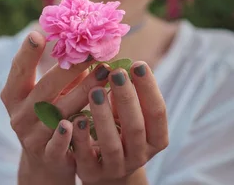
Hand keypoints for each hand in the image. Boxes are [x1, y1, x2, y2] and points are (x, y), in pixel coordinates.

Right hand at [0, 31, 111, 183]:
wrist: (47, 160)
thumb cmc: (50, 114)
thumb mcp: (49, 94)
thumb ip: (62, 72)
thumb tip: (86, 43)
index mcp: (14, 95)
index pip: (19, 70)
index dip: (27, 53)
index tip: (38, 34)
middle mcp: (19, 115)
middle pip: (45, 89)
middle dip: (69, 71)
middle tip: (93, 56)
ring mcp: (31, 137)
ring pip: (57, 114)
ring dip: (81, 95)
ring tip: (103, 79)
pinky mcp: (46, 156)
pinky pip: (56, 145)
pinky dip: (65, 135)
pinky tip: (76, 123)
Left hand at [71, 62, 168, 183]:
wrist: (105, 167)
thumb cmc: (119, 128)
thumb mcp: (129, 113)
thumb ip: (130, 93)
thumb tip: (123, 60)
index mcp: (156, 139)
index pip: (157, 113)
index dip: (149, 89)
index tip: (138, 64)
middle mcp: (140, 156)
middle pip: (136, 128)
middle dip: (127, 99)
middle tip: (116, 72)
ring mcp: (116, 167)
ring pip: (112, 144)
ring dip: (103, 117)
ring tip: (94, 91)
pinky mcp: (93, 174)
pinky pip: (86, 157)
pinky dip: (82, 138)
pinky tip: (76, 118)